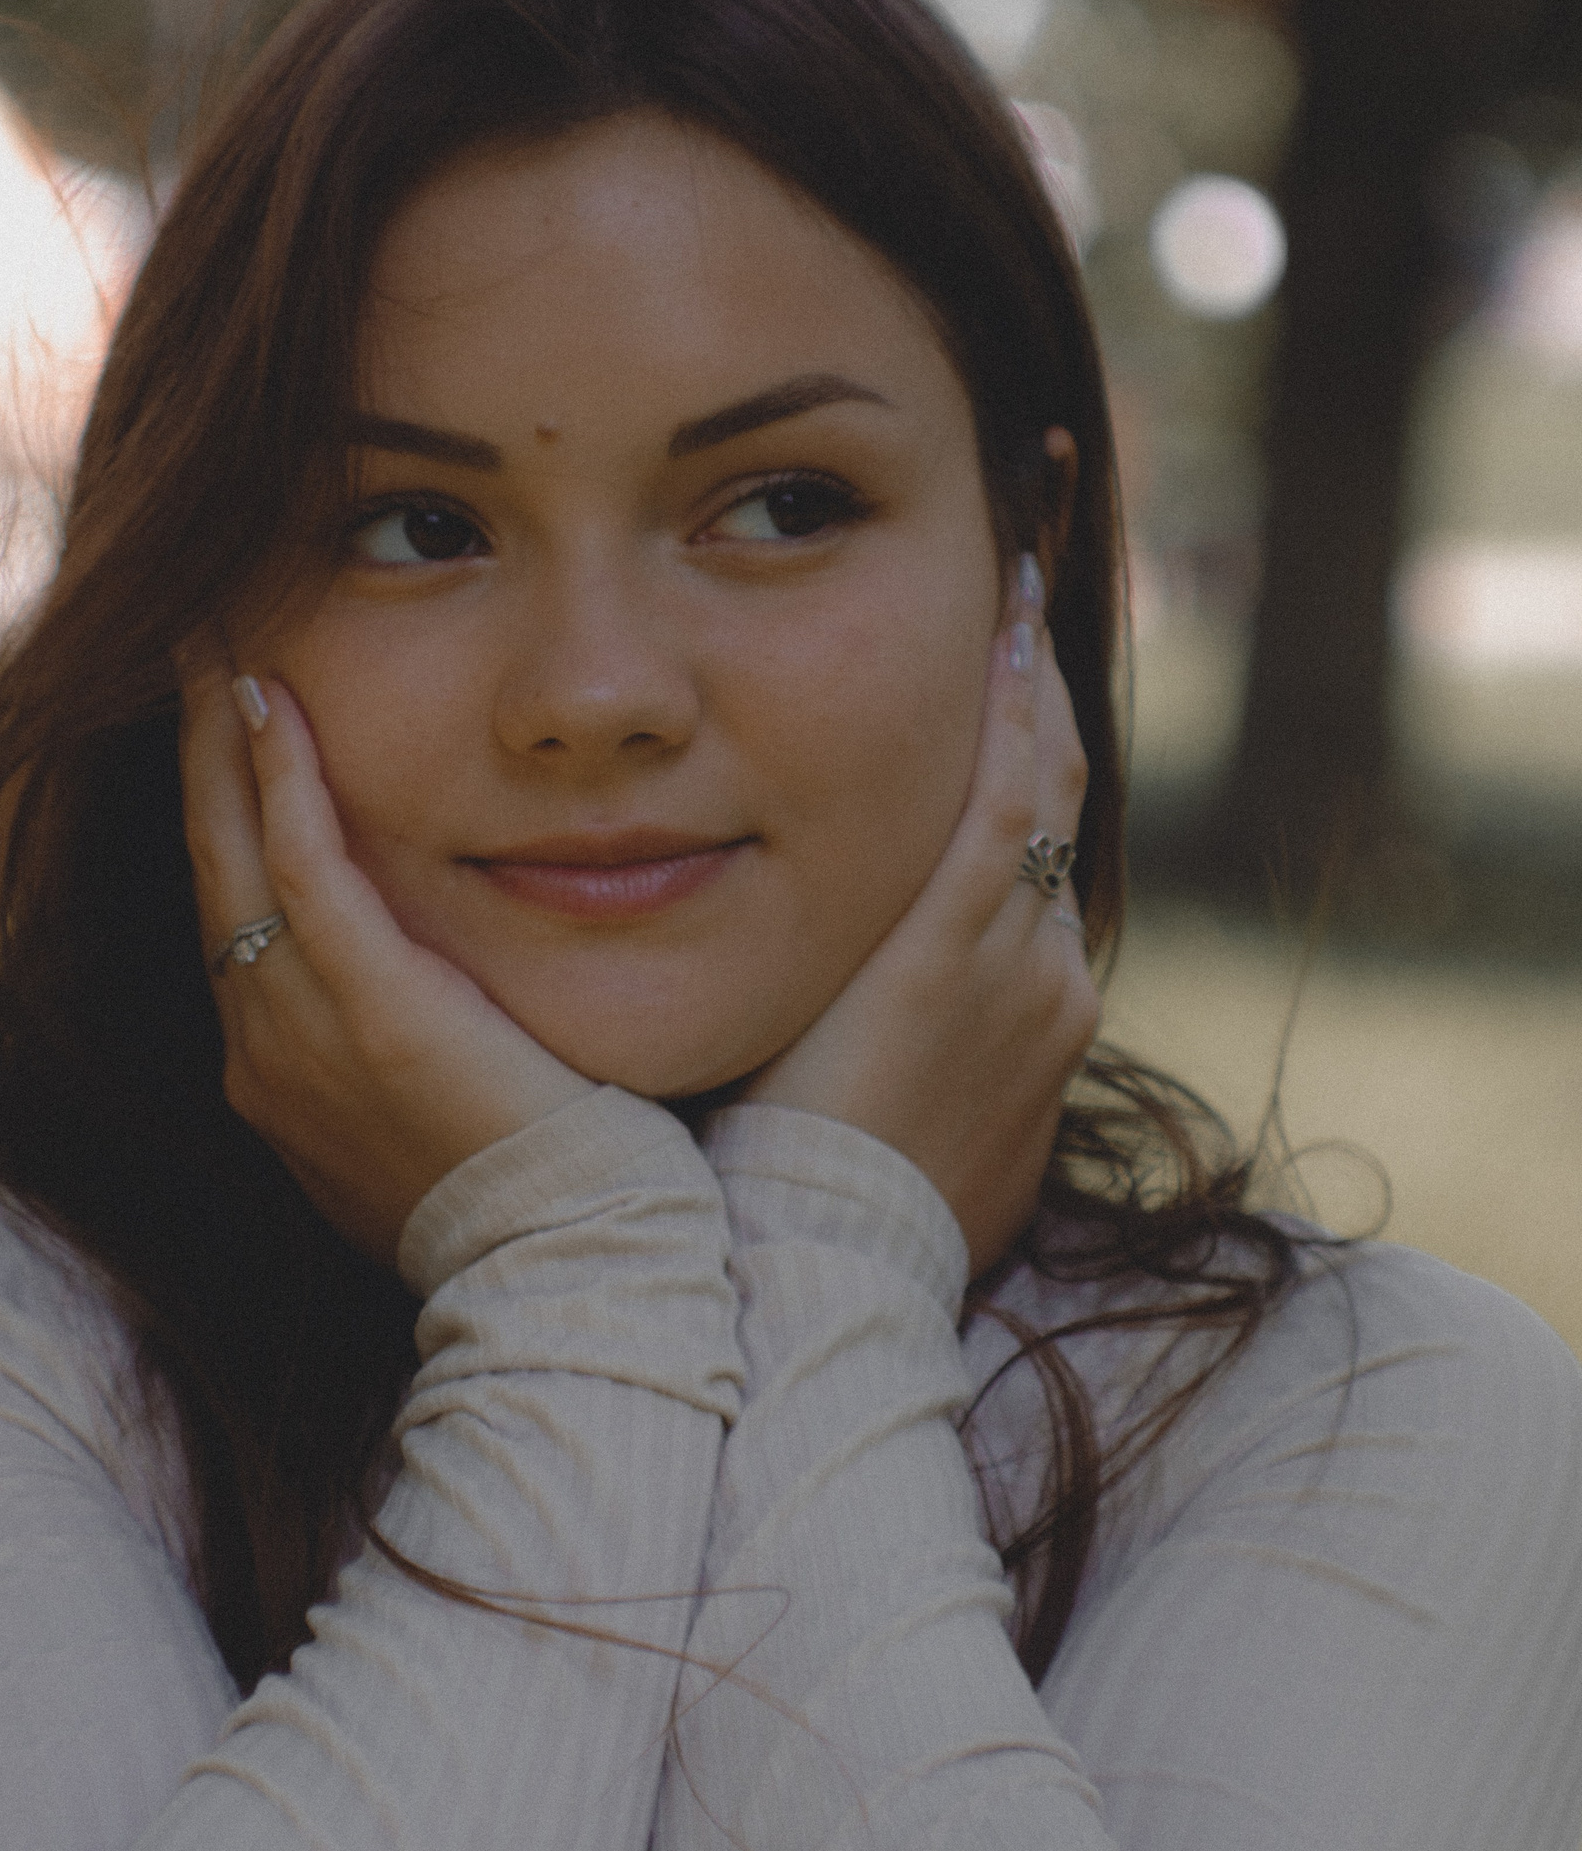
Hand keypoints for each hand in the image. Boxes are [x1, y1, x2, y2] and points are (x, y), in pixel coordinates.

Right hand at [178, 630, 593, 1264]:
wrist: (569, 1272)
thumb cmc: (536, 1193)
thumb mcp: (449, 1103)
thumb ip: (426, 1029)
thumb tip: (453, 982)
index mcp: (284, 1069)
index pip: (235, 910)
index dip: (224, 810)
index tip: (227, 719)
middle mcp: (266, 1049)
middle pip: (212, 867)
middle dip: (199, 753)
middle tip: (193, 647)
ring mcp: (302, 1036)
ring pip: (234, 857)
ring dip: (221, 743)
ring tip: (213, 644)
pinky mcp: (373, 1017)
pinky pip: (302, 877)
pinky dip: (280, 786)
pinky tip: (273, 703)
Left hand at [741, 573, 1098, 1274]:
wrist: (825, 1280)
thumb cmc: (816, 1218)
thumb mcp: (864, 1126)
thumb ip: (852, 1048)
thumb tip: (797, 1013)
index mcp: (1025, 1021)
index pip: (1028, 860)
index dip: (1020, 763)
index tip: (998, 684)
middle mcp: (1047, 980)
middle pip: (1053, 800)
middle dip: (1033, 693)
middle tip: (1014, 585)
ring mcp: (1022, 962)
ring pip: (1040, 783)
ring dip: (1024, 677)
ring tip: (1011, 570)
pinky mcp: (962, 950)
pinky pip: (1007, 798)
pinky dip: (1008, 707)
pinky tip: (998, 620)